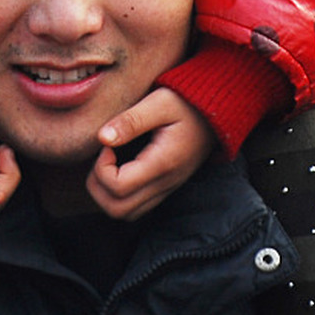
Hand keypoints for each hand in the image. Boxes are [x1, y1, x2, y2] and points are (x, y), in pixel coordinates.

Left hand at [87, 87, 213, 220]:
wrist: (216, 113)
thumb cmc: (186, 103)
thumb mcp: (159, 101)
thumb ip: (130, 120)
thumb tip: (102, 137)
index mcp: (162, 163)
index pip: (119, 187)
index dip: (101, 168)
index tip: (106, 144)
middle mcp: (165, 183)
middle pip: (118, 210)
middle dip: (98, 186)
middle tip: (103, 157)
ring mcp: (166, 189)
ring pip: (126, 213)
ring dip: (106, 194)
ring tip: (109, 164)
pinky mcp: (166, 188)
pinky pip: (136, 208)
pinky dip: (119, 196)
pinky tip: (120, 169)